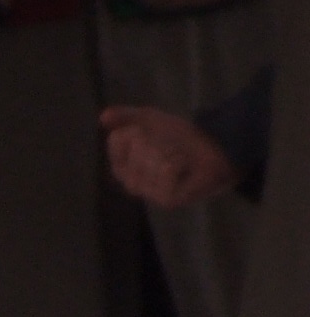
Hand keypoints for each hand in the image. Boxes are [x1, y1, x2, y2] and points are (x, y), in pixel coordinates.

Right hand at [100, 106, 236, 208]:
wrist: (213, 151)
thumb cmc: (179, 139)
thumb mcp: (150, 120)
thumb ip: (126, 117)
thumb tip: (102, 116)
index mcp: (121, 165)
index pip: (117, 139)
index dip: (136, 129)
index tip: (149, 133)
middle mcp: (130, 182)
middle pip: (136, 145)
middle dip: (158, 139)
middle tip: (170, 146)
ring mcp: (147, 193)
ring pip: (152, 158)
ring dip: (172, 149)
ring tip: (180, 157)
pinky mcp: (165, 199)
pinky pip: (167, 169)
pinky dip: (181, 161)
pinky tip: (186, 168)